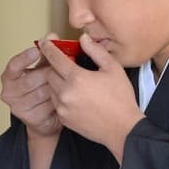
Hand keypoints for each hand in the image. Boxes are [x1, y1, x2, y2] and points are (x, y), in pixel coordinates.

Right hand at [0, 42, 59, 138]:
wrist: (44, 118)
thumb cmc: (41, 89)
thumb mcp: (41, 68)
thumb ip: (45, 53)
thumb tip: (50, 36)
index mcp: (8, 77)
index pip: (14, 65)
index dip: (25, 57)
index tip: (37, 50)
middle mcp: (9, 92)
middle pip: (32, 79)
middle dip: (49, 72)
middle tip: (63, 68)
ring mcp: (18, 107)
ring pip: (43, 92)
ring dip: (57, 86)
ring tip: (65, 83)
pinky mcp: (30, 118)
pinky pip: (50, 105)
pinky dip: (59, 100)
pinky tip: (64, 98)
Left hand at [38, 33, 142, 160]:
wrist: (123, 129)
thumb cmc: (121, 99)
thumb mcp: (113, 69)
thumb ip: (95, 51)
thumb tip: (83, 39)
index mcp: (77, 78)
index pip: (55, 58)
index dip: (48, 48)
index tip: (45, 43)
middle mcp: (66, 93)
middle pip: (49, 73)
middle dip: (55, 67)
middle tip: (68, 66)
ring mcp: (63, 108)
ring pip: (51, 89)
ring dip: (58, 83)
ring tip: (74, 84)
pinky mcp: (64, 120)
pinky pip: (56, 103)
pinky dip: (61, 97)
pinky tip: (76, 97)